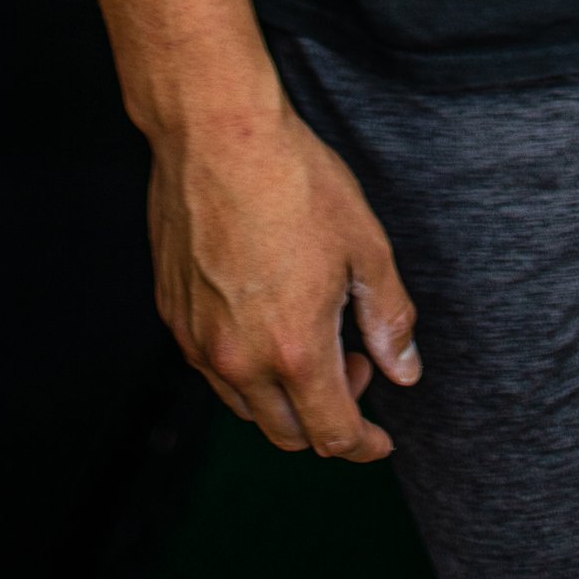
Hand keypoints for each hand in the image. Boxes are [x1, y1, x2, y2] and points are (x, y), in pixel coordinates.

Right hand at [148, 87, 420, 462]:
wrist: (217, 132)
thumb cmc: (296, 180)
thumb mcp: (364, 246)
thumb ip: (388, 318)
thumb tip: (405, 372)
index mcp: (294, 349)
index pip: (333, 436)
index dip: (364, 446)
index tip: (380, 438)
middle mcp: (238, 358)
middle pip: (286, 435)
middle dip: (328, 420)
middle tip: (355, 365)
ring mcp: (198, 339)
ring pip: (245, 407)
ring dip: (285, 398)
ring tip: (312, 338)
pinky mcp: (173, 314)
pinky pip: (212, 368)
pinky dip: (246, 369)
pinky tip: (267, 318)